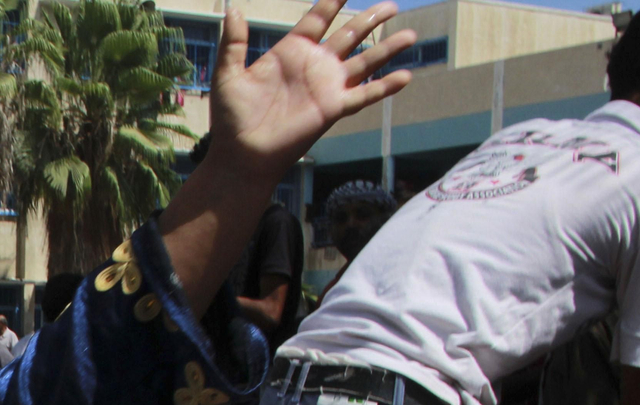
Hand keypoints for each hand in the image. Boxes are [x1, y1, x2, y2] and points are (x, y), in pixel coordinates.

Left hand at [207, 0, 415, 183]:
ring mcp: (326, 87)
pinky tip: (405, 76)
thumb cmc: (231, 119)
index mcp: (290, 51)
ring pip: (364, 61)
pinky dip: (385, 87)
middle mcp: (313, 66)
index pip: (317, 19)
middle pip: (349, 35)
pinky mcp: (332, 109)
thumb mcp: (228, 75)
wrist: (241, 155)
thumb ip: (233, 42)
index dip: (332, 1)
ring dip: (387, 48)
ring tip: (411, 34)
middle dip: (370, 19)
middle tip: (391, 4)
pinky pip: (364, 95)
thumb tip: (233, 9)